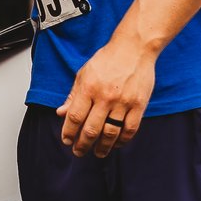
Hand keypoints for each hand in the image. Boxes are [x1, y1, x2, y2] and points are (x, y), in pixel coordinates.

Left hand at [59, 32, 157, 156]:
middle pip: (91, 130)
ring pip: (110, 133)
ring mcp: (123, 102)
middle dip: (82, 145)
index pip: (74, 117)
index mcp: (88, 88)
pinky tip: (116, 144)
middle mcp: (105, 96)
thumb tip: (61, 113)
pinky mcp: (139, 104)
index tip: (66, 141)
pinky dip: (122, 141)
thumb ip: (73, 95)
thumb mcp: (84, 73)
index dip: (68, 133)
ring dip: (102, 148)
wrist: (134, 48)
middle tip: (78, 152)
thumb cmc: (108, 59)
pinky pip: (130, 129)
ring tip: (97, 153)